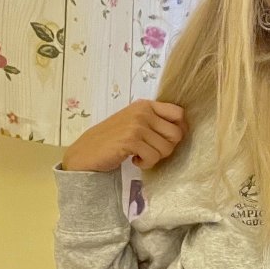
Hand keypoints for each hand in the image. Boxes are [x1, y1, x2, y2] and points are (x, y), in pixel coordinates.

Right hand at [61, 99, 188, 172]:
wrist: (86, 152)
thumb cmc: (112, 139)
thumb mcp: (134, 122)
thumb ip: (154, 121)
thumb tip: (182, 130)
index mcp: (145, 105)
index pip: (178, 113)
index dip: (180, 129)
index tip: (167, 140)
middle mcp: (143, 112)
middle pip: (177, 133)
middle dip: (167, 148)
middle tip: (152, 151)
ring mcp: (136, 125)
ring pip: (166, 148)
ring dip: (155, 158)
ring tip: (140, 155)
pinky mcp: (131, 140)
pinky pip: (154, 157)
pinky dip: (146, 164)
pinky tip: (134, 160)